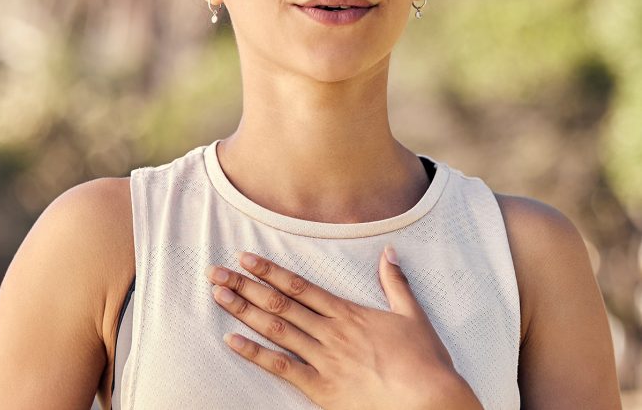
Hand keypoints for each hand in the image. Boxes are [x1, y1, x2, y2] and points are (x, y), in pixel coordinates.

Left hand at [205, 247, 482, 409]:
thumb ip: (395, 282)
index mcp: (347, 312)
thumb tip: (389, 252)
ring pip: (276, 329)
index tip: (247, 258)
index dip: (270, 271)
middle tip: (217, 272)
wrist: (429, 400)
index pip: (299, 286)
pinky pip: (283, 368)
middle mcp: (329, 331)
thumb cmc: (423, 360)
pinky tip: (234, 341)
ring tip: (219, 296)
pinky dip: (256, 354)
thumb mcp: (412, 314)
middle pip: (279, 303)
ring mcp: (323, 359)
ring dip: (245, 311)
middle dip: (246, 286)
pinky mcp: (322, 389)